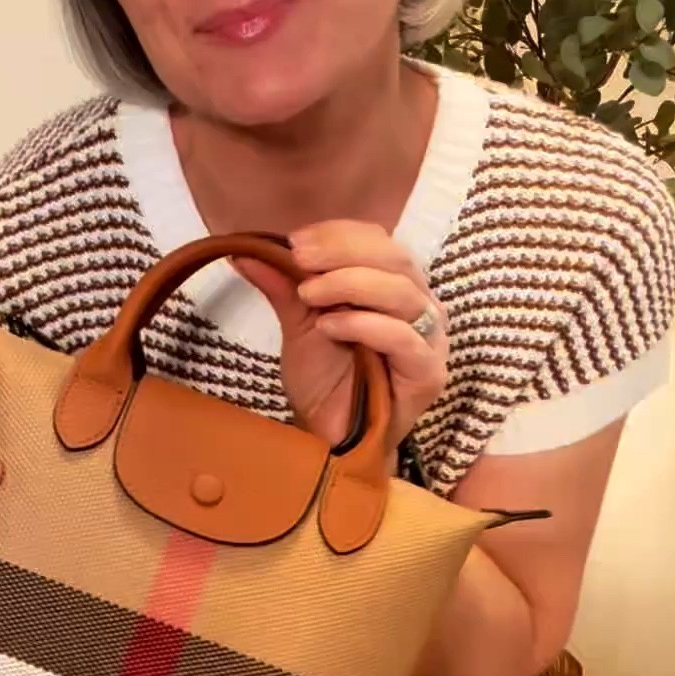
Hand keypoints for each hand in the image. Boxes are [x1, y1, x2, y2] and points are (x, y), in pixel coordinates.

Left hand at [238, 221, 447, 450]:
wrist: (330, 440)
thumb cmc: (325, 382)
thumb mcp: (299, 325)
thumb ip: (283, 287)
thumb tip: (244, 251)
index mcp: (395, 286)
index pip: (379, 241)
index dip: (339, 235)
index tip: (296, 241)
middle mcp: (420, 306)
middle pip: (394, 259)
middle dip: (343, 252)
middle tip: (300, 258)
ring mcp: (430, 340)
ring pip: (401, 292)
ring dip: (349, 284)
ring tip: (307, 295)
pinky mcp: (429, 374)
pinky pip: (404, 338)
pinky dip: (365, 325)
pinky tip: (329, 327)